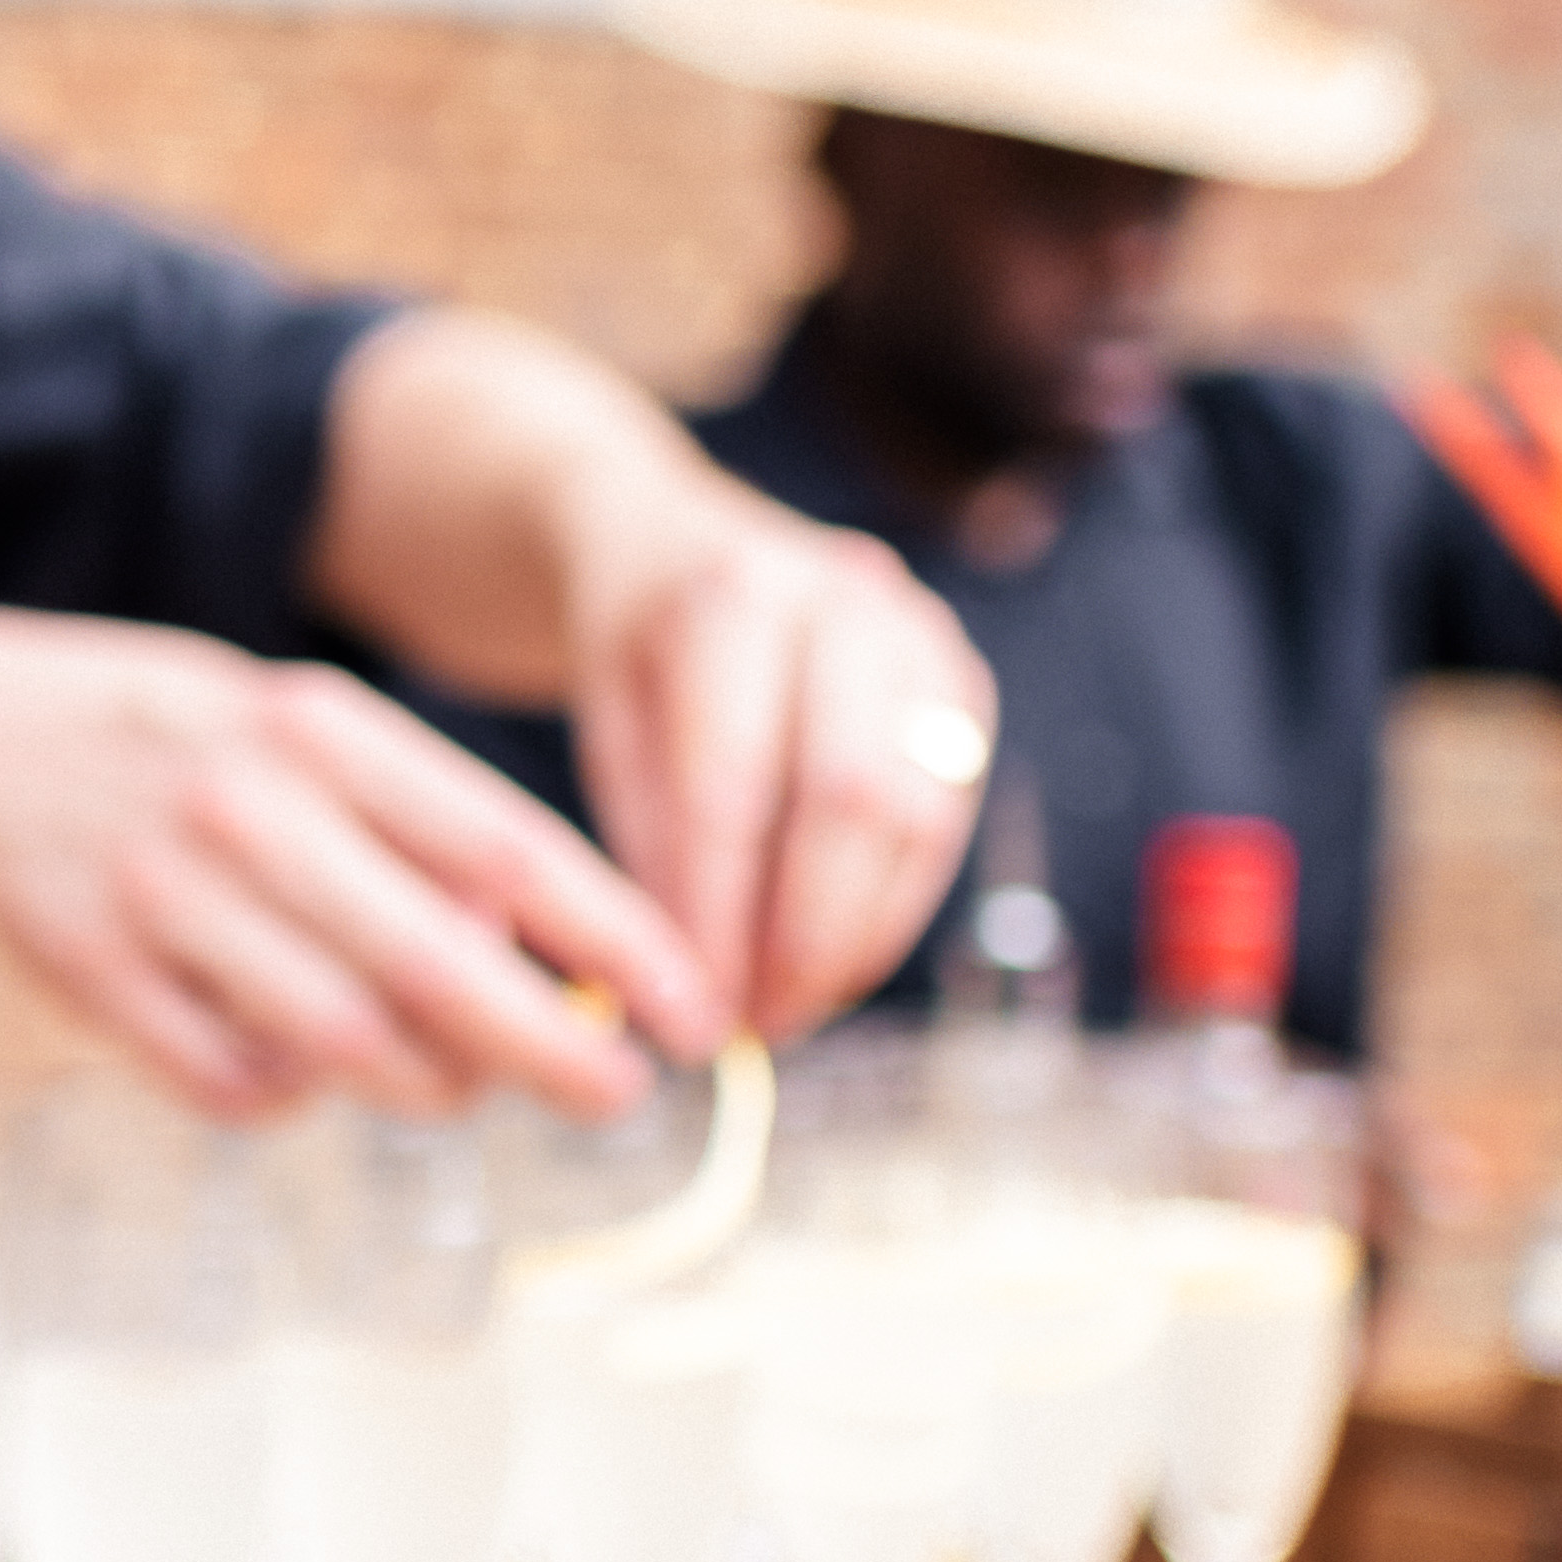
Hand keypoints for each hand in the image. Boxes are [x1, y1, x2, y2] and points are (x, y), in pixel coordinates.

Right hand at [0, 610, 727, 1121]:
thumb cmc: (188, 747)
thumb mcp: (307, 735)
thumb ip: (421, 831)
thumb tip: (559, 967)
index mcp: (320, 729)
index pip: (504, 847)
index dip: (615, 941)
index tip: (694, 1009)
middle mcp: (246, 809)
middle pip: (437, 967)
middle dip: (551, 1050)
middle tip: (618, 1091)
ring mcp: (163, 897)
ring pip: (345, 1043)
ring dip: (431, 1085)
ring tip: (459, 1080)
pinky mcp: (98, 979)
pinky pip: (237, 1083)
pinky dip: (296, 1096)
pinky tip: (304, 1062)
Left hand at [570, 499, 991, 1037]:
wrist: (675, 536)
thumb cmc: (632, 649)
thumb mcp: (604, 726)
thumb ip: (652, 844)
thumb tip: (693, 986)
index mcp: (730, 596)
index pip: (734, 784)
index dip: (721, 912)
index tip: (696, 1008)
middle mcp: (841, 598)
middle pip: (850, 799)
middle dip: (804, 937)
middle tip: (757, 1025)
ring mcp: (915, 632)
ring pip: (914, 816)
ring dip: (857, 935)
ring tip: (791, 1006)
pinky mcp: (957, 677)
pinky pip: (945, 815)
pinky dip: (891, 903)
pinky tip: (837, 958)